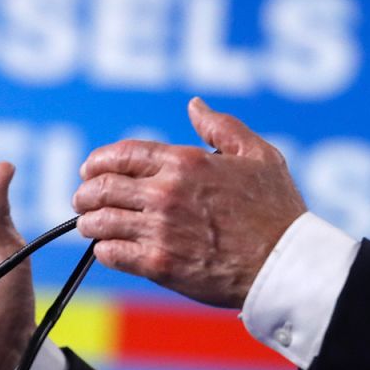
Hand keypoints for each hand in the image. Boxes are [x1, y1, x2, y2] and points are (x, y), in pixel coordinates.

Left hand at [72, 97, 306, 307]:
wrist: (285, 264)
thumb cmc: (277, 210)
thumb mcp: (258, 155)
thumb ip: (221, 126)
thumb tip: (194, 105)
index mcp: (185, 162)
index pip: (121, 154)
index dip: (97, 162)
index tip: (90, 170)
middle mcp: (166, 192)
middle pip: (101, 187)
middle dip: (85, 193)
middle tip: (83, 200)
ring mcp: (160, 229)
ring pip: (100, 221)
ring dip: (89, 223)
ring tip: (91, 226)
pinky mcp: (159, 264)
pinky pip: (112, 254)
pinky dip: (104, 250)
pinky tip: (109, 248)